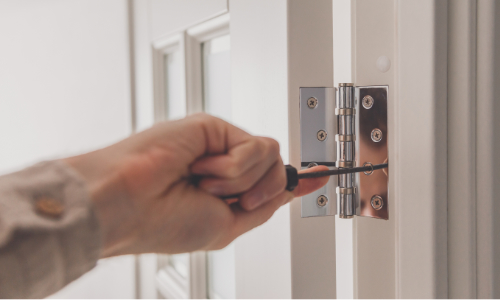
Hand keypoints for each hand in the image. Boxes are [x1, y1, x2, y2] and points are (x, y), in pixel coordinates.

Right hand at [64, 113, 328, 256]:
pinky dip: (231, 167)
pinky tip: (201, 169)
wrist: (130, 202)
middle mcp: (226, 165)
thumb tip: (292, 190)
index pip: (271, 180)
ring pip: (269, 157)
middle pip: (276, 168)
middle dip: (258, 192)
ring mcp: (220, 145)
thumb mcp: (227, 226)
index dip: (296, 180)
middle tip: (224, 198)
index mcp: (227, 191)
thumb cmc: (164, 222)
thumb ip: (263, 206)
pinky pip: (253, 146)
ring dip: (239, 181)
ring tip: (203, 183)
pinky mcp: (215, 126)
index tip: (318, 177)